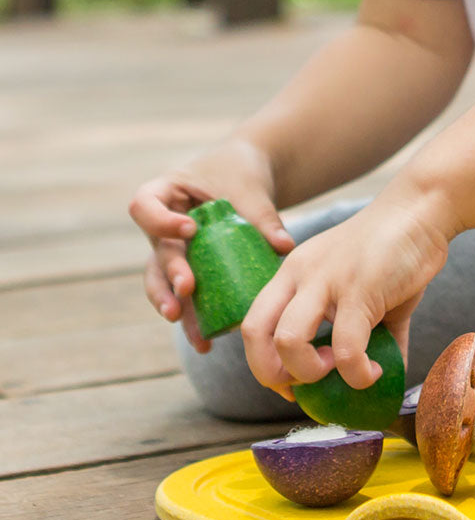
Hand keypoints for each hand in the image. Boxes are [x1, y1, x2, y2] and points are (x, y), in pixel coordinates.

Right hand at [128, 140, 294, 350]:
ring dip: (175, 308)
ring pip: (163, 283)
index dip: (160, 221)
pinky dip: (194, 319)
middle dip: (170, 274)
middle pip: (155, 253)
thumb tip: (284, 246)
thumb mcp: (251, 190)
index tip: (190, 230)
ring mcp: (171, 252)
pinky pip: (186, 297)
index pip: (144, 206)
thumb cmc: (241, 176)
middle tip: (187, 289)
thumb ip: (264, 217)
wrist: (243, 179)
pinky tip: (206, 343)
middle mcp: (161, 227)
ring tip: (192, 333)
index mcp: (165, 194)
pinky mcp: (190, 272)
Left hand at [241, 183, 454, 395]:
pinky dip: (357, 374)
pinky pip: (346, 348)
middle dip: (273, 375)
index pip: (253, 323)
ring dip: (310, 374)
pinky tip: (374, 373)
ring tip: (342, 372)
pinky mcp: (359, 289)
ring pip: (288, 341)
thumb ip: (370, 333)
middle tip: (306, 388)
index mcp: (293, 274)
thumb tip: (386, 375)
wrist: (421, 209)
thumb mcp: (367, 292)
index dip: (263, 364)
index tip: (293, 384)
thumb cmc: (396, 251)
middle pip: (255, 334)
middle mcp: (299, 275)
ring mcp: (326, 280)